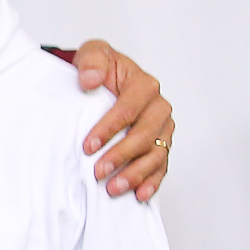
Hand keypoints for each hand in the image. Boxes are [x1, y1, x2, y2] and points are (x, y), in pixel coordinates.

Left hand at [71, 42, 172, 203]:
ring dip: (135, 173)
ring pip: (155, 154)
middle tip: (98, 172)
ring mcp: (162, 128)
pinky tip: (140, 194)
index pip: (128, 110)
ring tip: (113, 188)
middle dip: (121, 155)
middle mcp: (158, 107)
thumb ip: (92, 61)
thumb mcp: (93, 55)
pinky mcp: (160, 144)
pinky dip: (152, 181)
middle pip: (144, 135)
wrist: (103, 80)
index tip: (87, 146)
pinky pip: (161, 165)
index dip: (108, 129)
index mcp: (144, 85)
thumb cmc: (99, 68)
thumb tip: (89, 80)